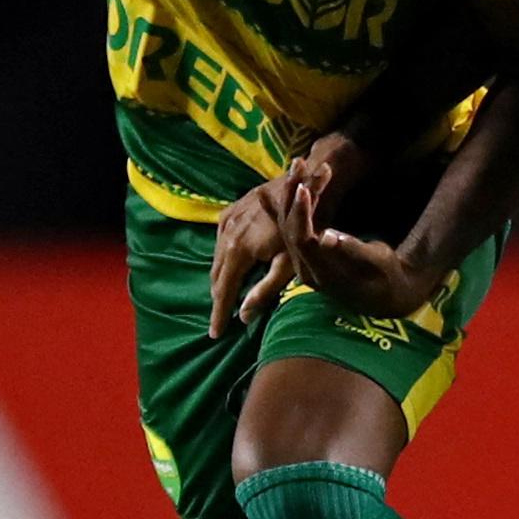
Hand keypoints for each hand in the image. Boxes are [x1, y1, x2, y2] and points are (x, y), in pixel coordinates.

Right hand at [204, 135, 373, 336]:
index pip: (224, 291)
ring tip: (223, 300)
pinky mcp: (229, 212)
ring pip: (216, 259)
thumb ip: (265, 290)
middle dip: (218, 299)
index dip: (219, 315)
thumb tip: (243, 316)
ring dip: (220, 280)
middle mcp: (225, 235)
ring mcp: (225, 221)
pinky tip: (228, 269)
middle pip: (216, 276)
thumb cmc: (303, 225)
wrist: (301, 183)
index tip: (215, 335)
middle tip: (220, 321)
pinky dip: (223, 259)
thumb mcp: (289, 263)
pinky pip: (220, 242)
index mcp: (238, 251)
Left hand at [278, 176, 437, 322]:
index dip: (302, 213)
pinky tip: (272, 192)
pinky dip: (284, 209)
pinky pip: (291, 230)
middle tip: (300, 164)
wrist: (387, 294)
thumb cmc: (388, 275)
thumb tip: (327, 236)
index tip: (305, 188)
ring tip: (297, 165)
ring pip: (289, 226)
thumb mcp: (376, 262)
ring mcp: (304, 263)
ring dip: (291, 195)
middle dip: (294, 195)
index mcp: (322, 273)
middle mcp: (307, 269)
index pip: (303, 239)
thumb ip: (350, 249)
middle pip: (291, 229)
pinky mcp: (307, 256)